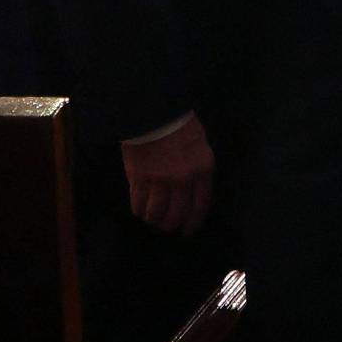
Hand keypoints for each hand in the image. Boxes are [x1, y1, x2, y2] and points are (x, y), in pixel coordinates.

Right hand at [121, 113, 215, 237]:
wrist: (154, 111)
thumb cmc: (179, 124)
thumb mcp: (200, 144)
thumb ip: (198, 168)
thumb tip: (193, 191)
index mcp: (203, 168)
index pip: (201, 205)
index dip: (193, 222)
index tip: (188, 230)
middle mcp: (184, 179)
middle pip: (178, 214)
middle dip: (172, 225)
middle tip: (168, 227)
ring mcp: (160, 180)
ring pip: (157, 214)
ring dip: (154, 220)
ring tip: (153, 219)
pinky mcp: (139, 179)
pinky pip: (139, 204)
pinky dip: (139, 210)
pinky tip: (139, 210)